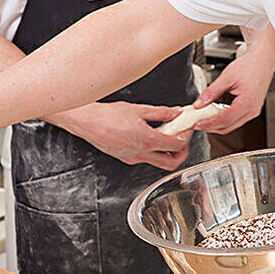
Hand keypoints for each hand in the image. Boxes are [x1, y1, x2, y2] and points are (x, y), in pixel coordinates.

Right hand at [55, 102, 191, 169]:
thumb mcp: (139, 109)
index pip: (176, 146)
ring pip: (158, 162)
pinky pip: (145, 158)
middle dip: (182, 153)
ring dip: (167, 152)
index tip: (187, 129)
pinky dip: (153, 151)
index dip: (186, 137)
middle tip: (183, 140)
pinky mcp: (126, 158)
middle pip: (171, 163)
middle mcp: (141, 154)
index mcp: (147, 140)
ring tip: (166, 136)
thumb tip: (176, 112)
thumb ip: (161, 112)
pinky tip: (150, 137)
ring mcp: (133, 158)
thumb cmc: (108, 115)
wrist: (87, 122)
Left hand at [191, 43, 274, 133]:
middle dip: (211, 128)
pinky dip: (225, 120)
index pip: (224, 120)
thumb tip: (199, 104)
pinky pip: (237, 120)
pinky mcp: (252, 109)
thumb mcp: (226, 77)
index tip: (197, 124)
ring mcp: (253, 111)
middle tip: (197, 124)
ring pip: (232, 126)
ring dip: (217, 125)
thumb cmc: (249, 66)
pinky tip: (215, 115)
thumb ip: (211, 92)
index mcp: (247, 103)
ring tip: (204, 120)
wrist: (262, 59)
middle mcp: (252, 110)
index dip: (209, 124)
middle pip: (228, 127)